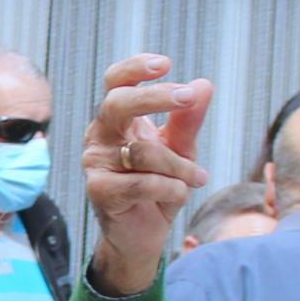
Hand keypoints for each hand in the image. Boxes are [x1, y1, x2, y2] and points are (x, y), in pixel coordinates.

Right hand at [78, 53, 211, 297]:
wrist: (144, 235)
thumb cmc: (159, 188)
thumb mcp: (180, 150)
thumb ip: (188, 120)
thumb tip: (204, 85)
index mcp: (116, 121)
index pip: (115, 82)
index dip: (135, 68)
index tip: (166, 64)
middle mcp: (100, 136)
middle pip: (117, 103)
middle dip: (155, 97)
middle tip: (187, 96)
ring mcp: (95, 163)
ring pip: (142, 150)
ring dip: (179, 165)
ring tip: (198, 177)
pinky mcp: (100, 190)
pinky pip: (143, 182)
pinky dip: (171, 187)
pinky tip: (179, 194)